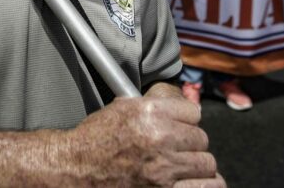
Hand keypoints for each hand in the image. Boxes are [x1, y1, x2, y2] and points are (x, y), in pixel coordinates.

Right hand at [69, 97, 222, 186]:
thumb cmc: (95, 139)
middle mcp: (160, 138)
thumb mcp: (122, 108)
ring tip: (183, 167)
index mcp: (150, 112)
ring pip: (206, 164)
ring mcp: (164, 168)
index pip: (193, 112)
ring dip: (197, 166)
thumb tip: (182, 105)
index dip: (186, 121)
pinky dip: (205, 185)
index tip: (180, 127)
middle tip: (176, 149)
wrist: (76, 169)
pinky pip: (207, 187)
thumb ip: (154, 104)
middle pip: (201, 139)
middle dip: (190, 144)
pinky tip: (193, 181)